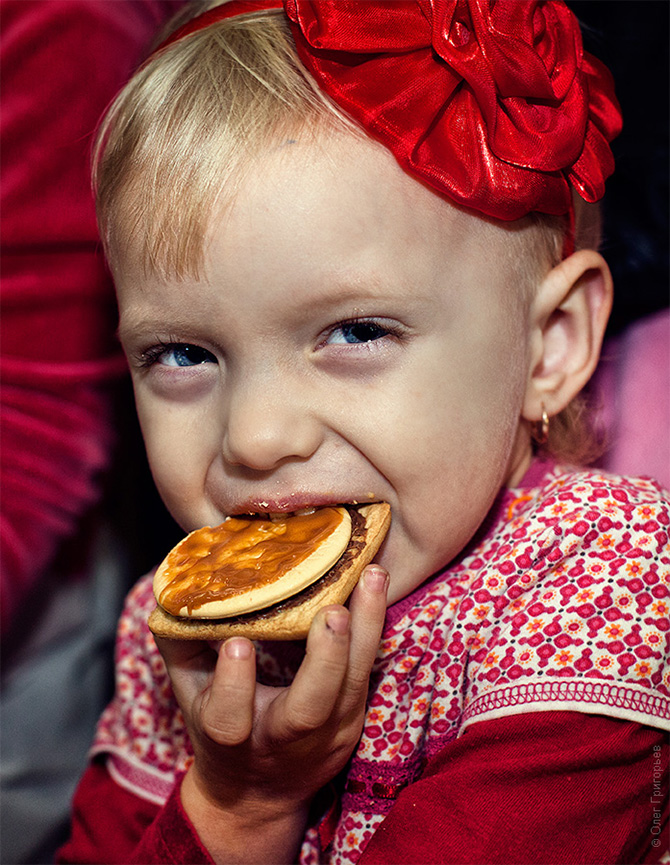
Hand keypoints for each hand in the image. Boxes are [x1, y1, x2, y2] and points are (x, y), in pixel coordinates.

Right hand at [155, 564, 388, 863]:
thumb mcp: (188, 692)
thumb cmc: (217, 728)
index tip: (238, 642)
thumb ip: (179, 644)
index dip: (233, 683)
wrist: (259, 796)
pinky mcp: (356, 716)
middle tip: (332, 611)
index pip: (229, 720)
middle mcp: (284, 738)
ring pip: (353, 683)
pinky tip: (376, 585)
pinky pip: (370, 669)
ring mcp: (329, 730)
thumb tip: (168, 591)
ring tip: (372, 576)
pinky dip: (375, 626)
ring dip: (366, 627)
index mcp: (232, 737)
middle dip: (324, 659)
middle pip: (310, 709)